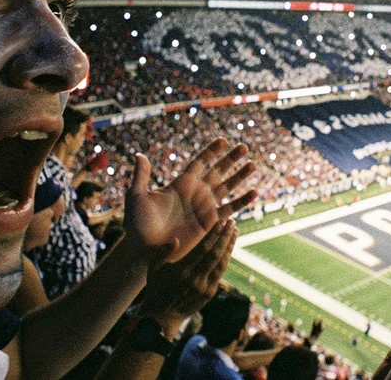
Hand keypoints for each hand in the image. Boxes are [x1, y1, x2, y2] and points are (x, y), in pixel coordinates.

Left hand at [126, 138, 256, 261]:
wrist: (145, 250)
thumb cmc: (136, 224)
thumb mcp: (136, 197)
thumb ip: (140, 176)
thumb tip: (139, 155)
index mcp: (180, 184)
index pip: (199, 162)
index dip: (211, 151)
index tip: (223, 140)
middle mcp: (195, 193)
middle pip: (217, 171)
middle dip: (230, 159)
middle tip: (244, 147)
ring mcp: (203, 207)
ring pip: (226, 188)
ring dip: (240, 176)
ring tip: (253, 164)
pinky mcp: (209, 223)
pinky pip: (229, 209)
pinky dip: (241, 201)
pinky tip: (254, 192)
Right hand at [138, 219, 237, 331]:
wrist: (162, 317)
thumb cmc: (156, 287)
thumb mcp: (152, 270)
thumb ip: (161, 253)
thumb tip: (174, 240)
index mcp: (181, 272)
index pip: (201, 249)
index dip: (212, 235)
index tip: (220, 222)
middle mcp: (195, 280)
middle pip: (215, 255)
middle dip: (225, 237)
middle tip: (232, 222)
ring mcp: (204, 288)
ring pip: (221, 264)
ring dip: (229, 247)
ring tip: (234, 231)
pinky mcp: (210, 293)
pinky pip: (220, 273)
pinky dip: (226, 259)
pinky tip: (229, 247)